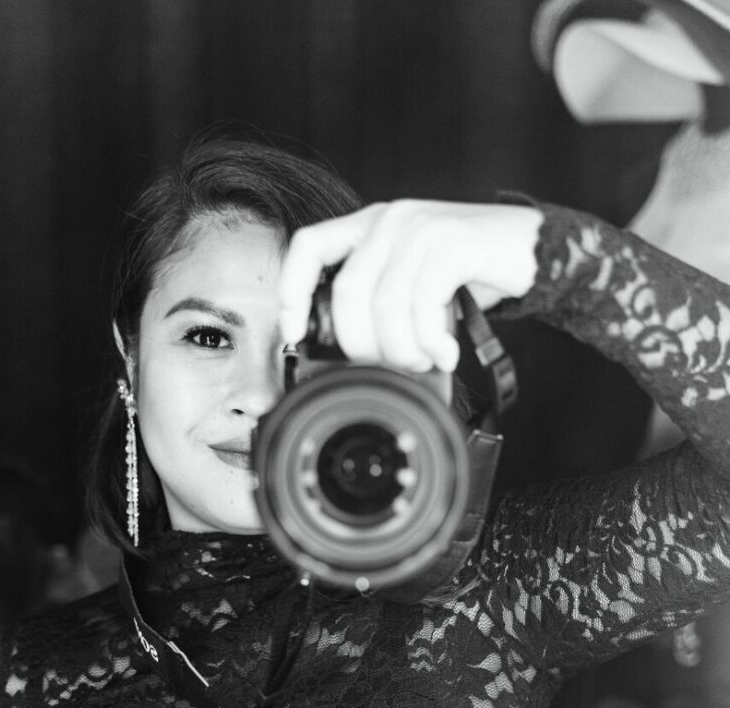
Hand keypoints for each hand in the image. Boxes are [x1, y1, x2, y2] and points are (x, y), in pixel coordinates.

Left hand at [279, 200, 542, 372]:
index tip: (294, 335)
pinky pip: (422, 302)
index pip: (309, 247)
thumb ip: (383, 305)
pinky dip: (431, 340)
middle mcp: (390, 220)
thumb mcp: (416, 287)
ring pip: (385, 303)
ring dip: (403, 349)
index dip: (292, 292)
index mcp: (370, 226)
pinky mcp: (452, 241)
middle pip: (348, 291)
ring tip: (425, 362)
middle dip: (363, 345)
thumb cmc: (472, 274)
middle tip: (392, 367)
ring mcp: (420, 226)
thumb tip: (356, 358)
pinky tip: (446, 352)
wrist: (536, 250)